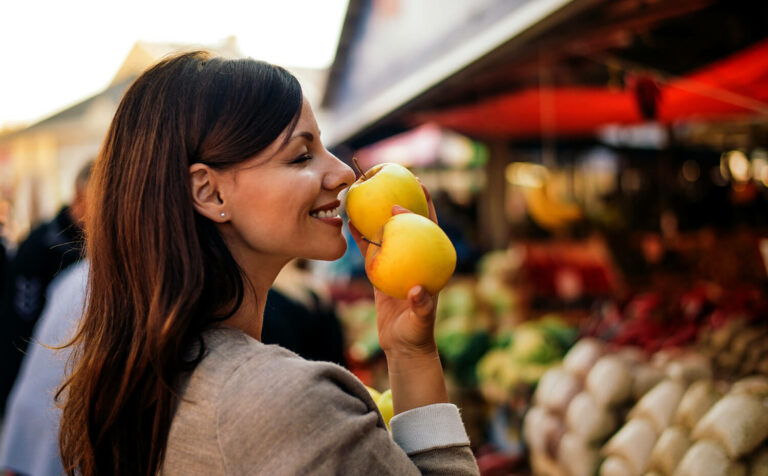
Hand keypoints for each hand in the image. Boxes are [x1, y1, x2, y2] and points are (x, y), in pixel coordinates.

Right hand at [349, 183, 439, 357]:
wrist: (401, 346)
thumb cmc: (416, 334)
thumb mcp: (420, 321)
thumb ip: (422, 307)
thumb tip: (419, 290)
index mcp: (430, 262)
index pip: (432, 228)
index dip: (428, 205)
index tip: (420, 185)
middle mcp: (415, 257)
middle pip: (409, 222)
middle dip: (402, 199)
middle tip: (391, 179)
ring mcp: (396, 262)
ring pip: (387, 231)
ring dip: (377, 214)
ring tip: (367, 194)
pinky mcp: (380, 271)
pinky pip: (369, 249)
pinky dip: (361, 236)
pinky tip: (350, 221)